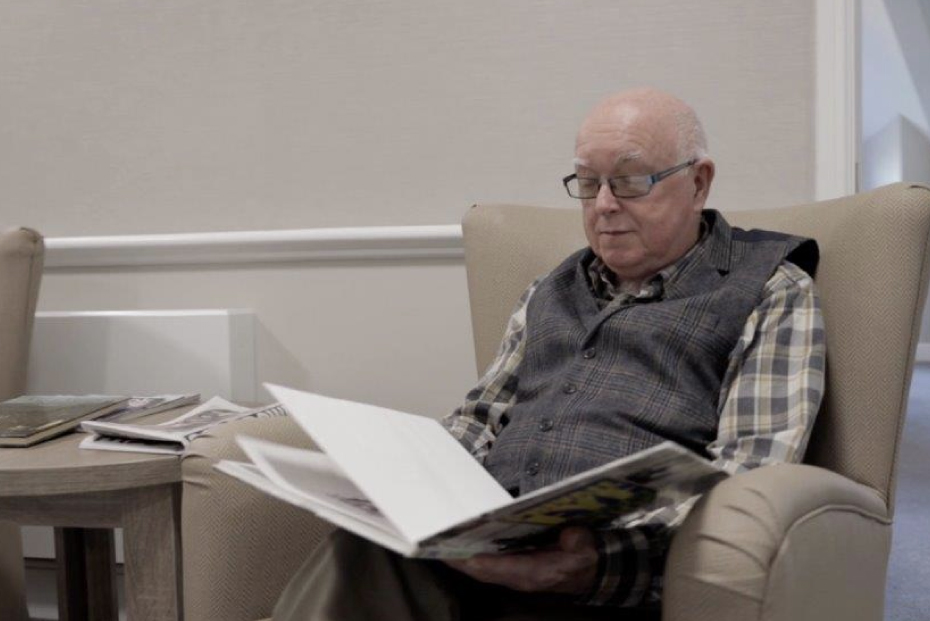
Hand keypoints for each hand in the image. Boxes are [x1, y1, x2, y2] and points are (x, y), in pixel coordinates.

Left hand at [444, 527, 598, 594]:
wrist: (588, 569)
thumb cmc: (583, 556)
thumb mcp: (583, 546)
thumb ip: (576, 542)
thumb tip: (569, 535)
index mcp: (535, 572)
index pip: (502, 568)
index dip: (481, 563)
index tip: (460, 555)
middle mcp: (520, 576)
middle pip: (482, 571)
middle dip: (460, 560)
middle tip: (437, 545)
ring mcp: (515, 575)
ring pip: (481, 570)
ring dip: (461, 559)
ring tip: (441, 543)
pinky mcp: (513, 570)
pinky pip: (486, 566)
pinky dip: (471, 558)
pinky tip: (459, 545)